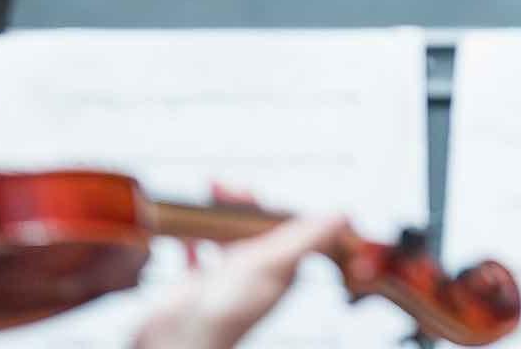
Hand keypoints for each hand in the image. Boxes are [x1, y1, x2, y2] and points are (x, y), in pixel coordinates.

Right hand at [130, 211, 349, 348]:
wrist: (177, 341)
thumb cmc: (226, 312)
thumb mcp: (271, 265)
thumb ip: (306, 240)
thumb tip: (343, 216)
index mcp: (280, 268)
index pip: (282, 225)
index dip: (266, 205)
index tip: (249, 191)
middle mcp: (256, 272)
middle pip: (252, 226)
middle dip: (239, 204)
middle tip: (221, 188)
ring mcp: (227, 277)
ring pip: (226, 234)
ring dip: (217, 214)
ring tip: (207, 195)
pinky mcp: (199, 283)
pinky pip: (198, 252)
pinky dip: (193, 237)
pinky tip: (185, 230)